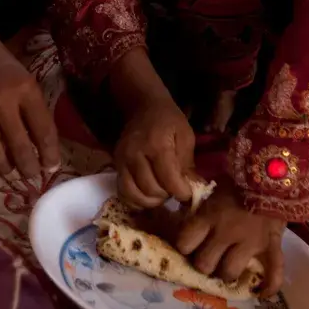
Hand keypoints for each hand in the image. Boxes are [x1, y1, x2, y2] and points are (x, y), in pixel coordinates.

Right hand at [0, 23, 60, 181]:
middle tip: (31, 176)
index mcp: (24, 87)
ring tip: (8, 169)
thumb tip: (39, 138)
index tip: (51, 166)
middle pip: (21, 151)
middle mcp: (1, 103)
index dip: (50, 154)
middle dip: (30, 170)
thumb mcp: (19, 70)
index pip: (44, 131)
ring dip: (4, 168)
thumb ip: (28, 101)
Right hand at [113, 93, 196, 208]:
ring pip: (135, 195)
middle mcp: (136, 154)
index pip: (169, 180)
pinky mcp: (115, 165)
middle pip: (151, 190)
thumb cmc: (169, 121)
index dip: (182, 193)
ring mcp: (122, 160)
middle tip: (174, 190)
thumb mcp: (185, 136)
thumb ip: (188, 164)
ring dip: (151, 201)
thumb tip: (194, 189)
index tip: (188, 194)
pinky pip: (123, 193)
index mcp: (157, 145)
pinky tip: (147, 196)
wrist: (143, 107)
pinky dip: (135, 201)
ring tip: (161, 193)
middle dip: (167, 196)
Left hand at [176, 185, 287, 297]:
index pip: (185, 244)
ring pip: (230, 273)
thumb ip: (201, 205)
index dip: (184, 247)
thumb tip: (185, 214)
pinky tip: (263, 294)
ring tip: (228, 269)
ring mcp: (250, 243)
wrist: (273, 172)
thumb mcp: (213, 188)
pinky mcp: (271, 246)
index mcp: (208, 217)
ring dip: (227, 273)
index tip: (187, 245)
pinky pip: (273, 272)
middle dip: (203, 264)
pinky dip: (269, 286)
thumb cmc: (239, 177)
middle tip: (207, 259)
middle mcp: (225, 234)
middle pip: (204, 264)